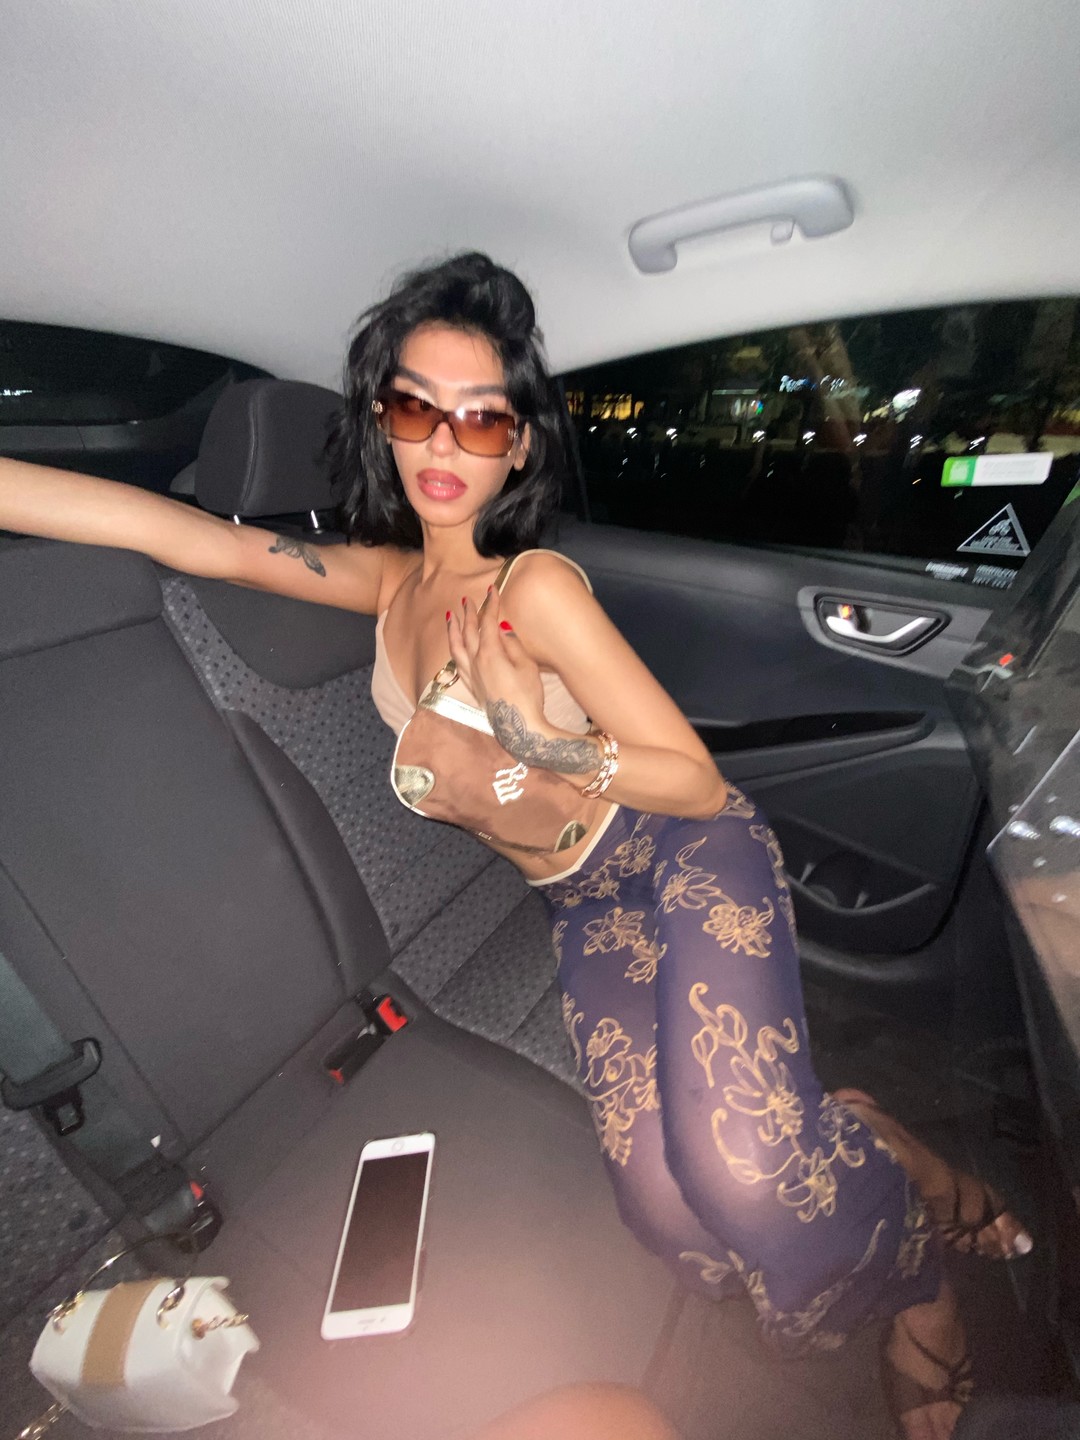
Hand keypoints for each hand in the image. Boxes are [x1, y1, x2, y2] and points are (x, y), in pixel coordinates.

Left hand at [446, 585, 545, 731]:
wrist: (520, 728)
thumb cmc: (528, 696)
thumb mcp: (527, 666)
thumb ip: (513, 644)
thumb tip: (503, 628)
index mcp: (491, 653)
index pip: (489, 622)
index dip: (491, 604)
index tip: (492, 589)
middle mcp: (476, 662)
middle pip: (469, 632)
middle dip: (468, 613)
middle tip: (468, 599)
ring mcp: (472, 676)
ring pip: (457, 647)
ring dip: (453, 630)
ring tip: (449, 616)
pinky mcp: (473, 687)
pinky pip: (457, 663)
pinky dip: (454, 650)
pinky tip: (455, 647)